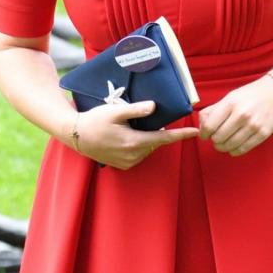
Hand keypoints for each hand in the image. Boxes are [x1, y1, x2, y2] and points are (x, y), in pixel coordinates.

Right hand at [68, 98, 198, 169]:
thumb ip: (136, 110)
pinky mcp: (123, 165)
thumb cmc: (94, 120)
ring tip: (131, 128)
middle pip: (155, 142)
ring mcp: (128, 162)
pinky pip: (138, 154)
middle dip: (157, 132)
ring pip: (147, 149)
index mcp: (134, 142)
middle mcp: (133, 155)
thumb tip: (154, 107)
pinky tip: (127, 137)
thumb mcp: (115, 112)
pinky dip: (138, 145)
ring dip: (146, 139)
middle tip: (144, 120)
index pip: (164, 139)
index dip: (181, 135)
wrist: (76, 136)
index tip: (195, 133)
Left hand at [198, 76, 272, 155]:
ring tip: (223, 143)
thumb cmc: (250, 95)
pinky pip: (242, 149)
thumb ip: (212, 110)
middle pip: (218, 138)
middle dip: (214, 140)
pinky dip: (234, 151)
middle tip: (216, 137)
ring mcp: (253, 126)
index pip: (209, 126)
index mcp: (230, 104)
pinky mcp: (262, 134)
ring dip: (222, 147)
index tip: (205, 134)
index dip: (203, 133)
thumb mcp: (229, 97)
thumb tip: (200, 126)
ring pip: (229, 146)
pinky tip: (232, 147)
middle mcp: (242, 115)